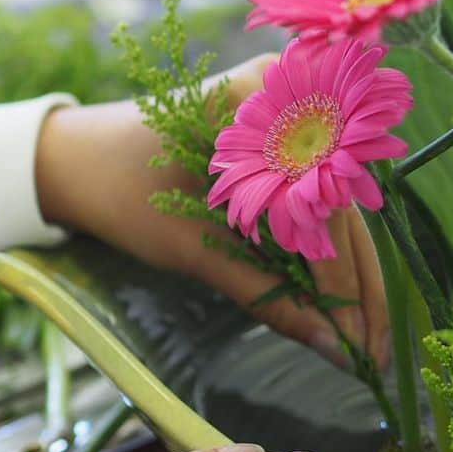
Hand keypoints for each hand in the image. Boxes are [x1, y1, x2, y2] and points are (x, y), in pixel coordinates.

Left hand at [34, 55, 388, 369]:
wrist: (77, 158)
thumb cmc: (121, 193)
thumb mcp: (192, 249)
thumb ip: (268, 298)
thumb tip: (334, 350)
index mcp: (264, 106)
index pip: (327, 206)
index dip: (347, 282)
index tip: (360, 345)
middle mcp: (292, 97)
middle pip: (343, 204)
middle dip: (358, 284)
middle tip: (375, 354)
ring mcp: (292, 114)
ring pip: (337, 206)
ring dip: (351, 272)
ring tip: (366, 338)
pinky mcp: (286, 137)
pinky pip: (320, 198)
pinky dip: (328, 249)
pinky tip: (345, 299)